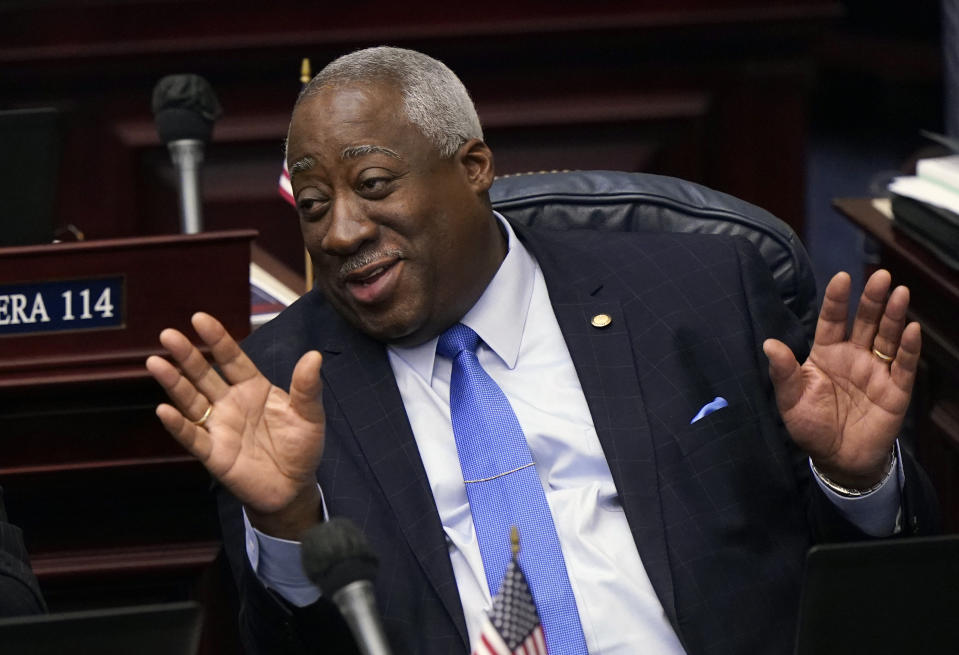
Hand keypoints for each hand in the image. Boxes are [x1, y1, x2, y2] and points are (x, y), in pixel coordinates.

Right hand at [146, 312, 325, 538]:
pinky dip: (178, 425)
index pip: (232, 359)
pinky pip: (193, 437)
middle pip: (205, 375)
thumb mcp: (310, 416)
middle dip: (187, 355)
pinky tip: (164, 410)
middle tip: (168, 335)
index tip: (200, 319)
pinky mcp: (214, 454)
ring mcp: (219, 427)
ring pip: (192, 401)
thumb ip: (307, 388)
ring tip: (156, 363)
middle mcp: (231, 403)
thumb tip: (314, 356)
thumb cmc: (301, 447)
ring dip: (174, 383)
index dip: (218, 339)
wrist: (294, 487)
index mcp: (253, 388)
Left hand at [763, 269, 920, 488]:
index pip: (831, 320)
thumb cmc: (810, 426)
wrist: (837, 459)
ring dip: (894, 315)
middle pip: (865, 322)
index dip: (836, 300)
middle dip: (872, 299)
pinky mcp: (895, 390)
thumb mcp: (790, 400)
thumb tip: (769, 344)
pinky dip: (908, 347)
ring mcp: (876, 371)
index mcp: (826, 354)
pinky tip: (911, 329)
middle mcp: (853, 356)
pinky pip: (903, 365)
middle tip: (880, 276)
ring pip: (887, 337)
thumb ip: (783, 372)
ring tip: (899, 292)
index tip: (842, 277)